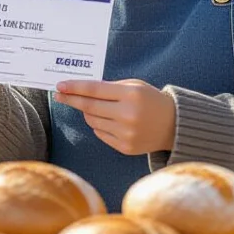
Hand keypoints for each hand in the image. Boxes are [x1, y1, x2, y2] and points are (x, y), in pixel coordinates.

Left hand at [54, 79, 175, 155]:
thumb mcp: (134, 86)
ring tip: (99, 108)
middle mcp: (128, 115)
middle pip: (89, 107)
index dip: (74, 88)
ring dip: (88, 113)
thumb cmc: (150, 100)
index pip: (94, 90)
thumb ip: (108, 87)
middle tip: (59, 95)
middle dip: (71, 100)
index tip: (59, 86)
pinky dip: (99, 125)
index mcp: (131, 95)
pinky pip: (100, 134)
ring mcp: (126, 133)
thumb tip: (78, 91)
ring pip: (92, 121)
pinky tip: (111, 121)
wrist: (173, 125)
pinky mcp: (125, 147)